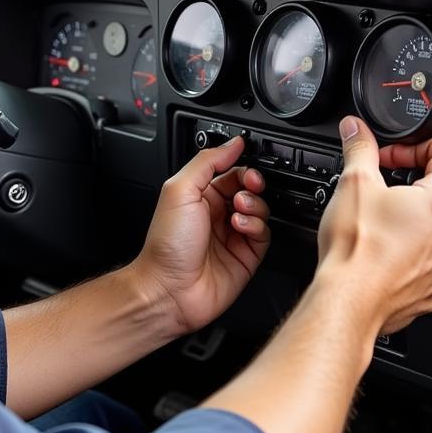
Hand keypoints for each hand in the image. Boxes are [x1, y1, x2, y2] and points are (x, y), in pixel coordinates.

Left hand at [131, 136, 270, 335]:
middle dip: (253, 185)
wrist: (169, 289)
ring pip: (261, 211)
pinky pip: (264, 235)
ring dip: (254, 206)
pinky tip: (241, 228)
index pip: (231, 173)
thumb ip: (207, 162)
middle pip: (250, 190)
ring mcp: (232, 237)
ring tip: (239, 211)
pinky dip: (257, 227)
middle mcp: (217, 215)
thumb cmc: (166, 245)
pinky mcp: (246, 257)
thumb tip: (233, 143)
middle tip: (249, 187)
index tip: (247, 168)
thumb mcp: (180, 189)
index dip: (243, 168)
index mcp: (200, 197)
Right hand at [317, 117, 431, 335]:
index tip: (395, 155)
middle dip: (408, 190)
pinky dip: (407, 257)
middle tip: (378, 193)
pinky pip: (426, 264)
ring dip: (409, 226)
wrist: (348, 302)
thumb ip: (360, 148)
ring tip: (377, 228)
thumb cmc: (355, 251)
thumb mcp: (354, 184)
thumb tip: (356, 128)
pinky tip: (381, 256)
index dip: (417, 148)